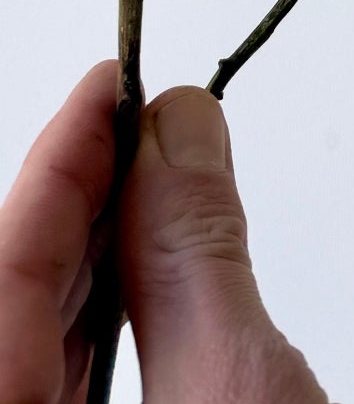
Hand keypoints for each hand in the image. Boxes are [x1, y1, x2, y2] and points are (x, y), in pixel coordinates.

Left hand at [0, 64, 325, 401]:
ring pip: (38, 338)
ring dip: (107, 252)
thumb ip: (193, 256)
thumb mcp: (229, 385)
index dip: (60, 162)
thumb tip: (178, 129)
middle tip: (155, 120)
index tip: (112, 83)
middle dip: (87, 199)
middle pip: (15, 297)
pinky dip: (113, 315)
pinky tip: (158, 269)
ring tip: (169, 175)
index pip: (3, 267)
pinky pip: (66, 383)